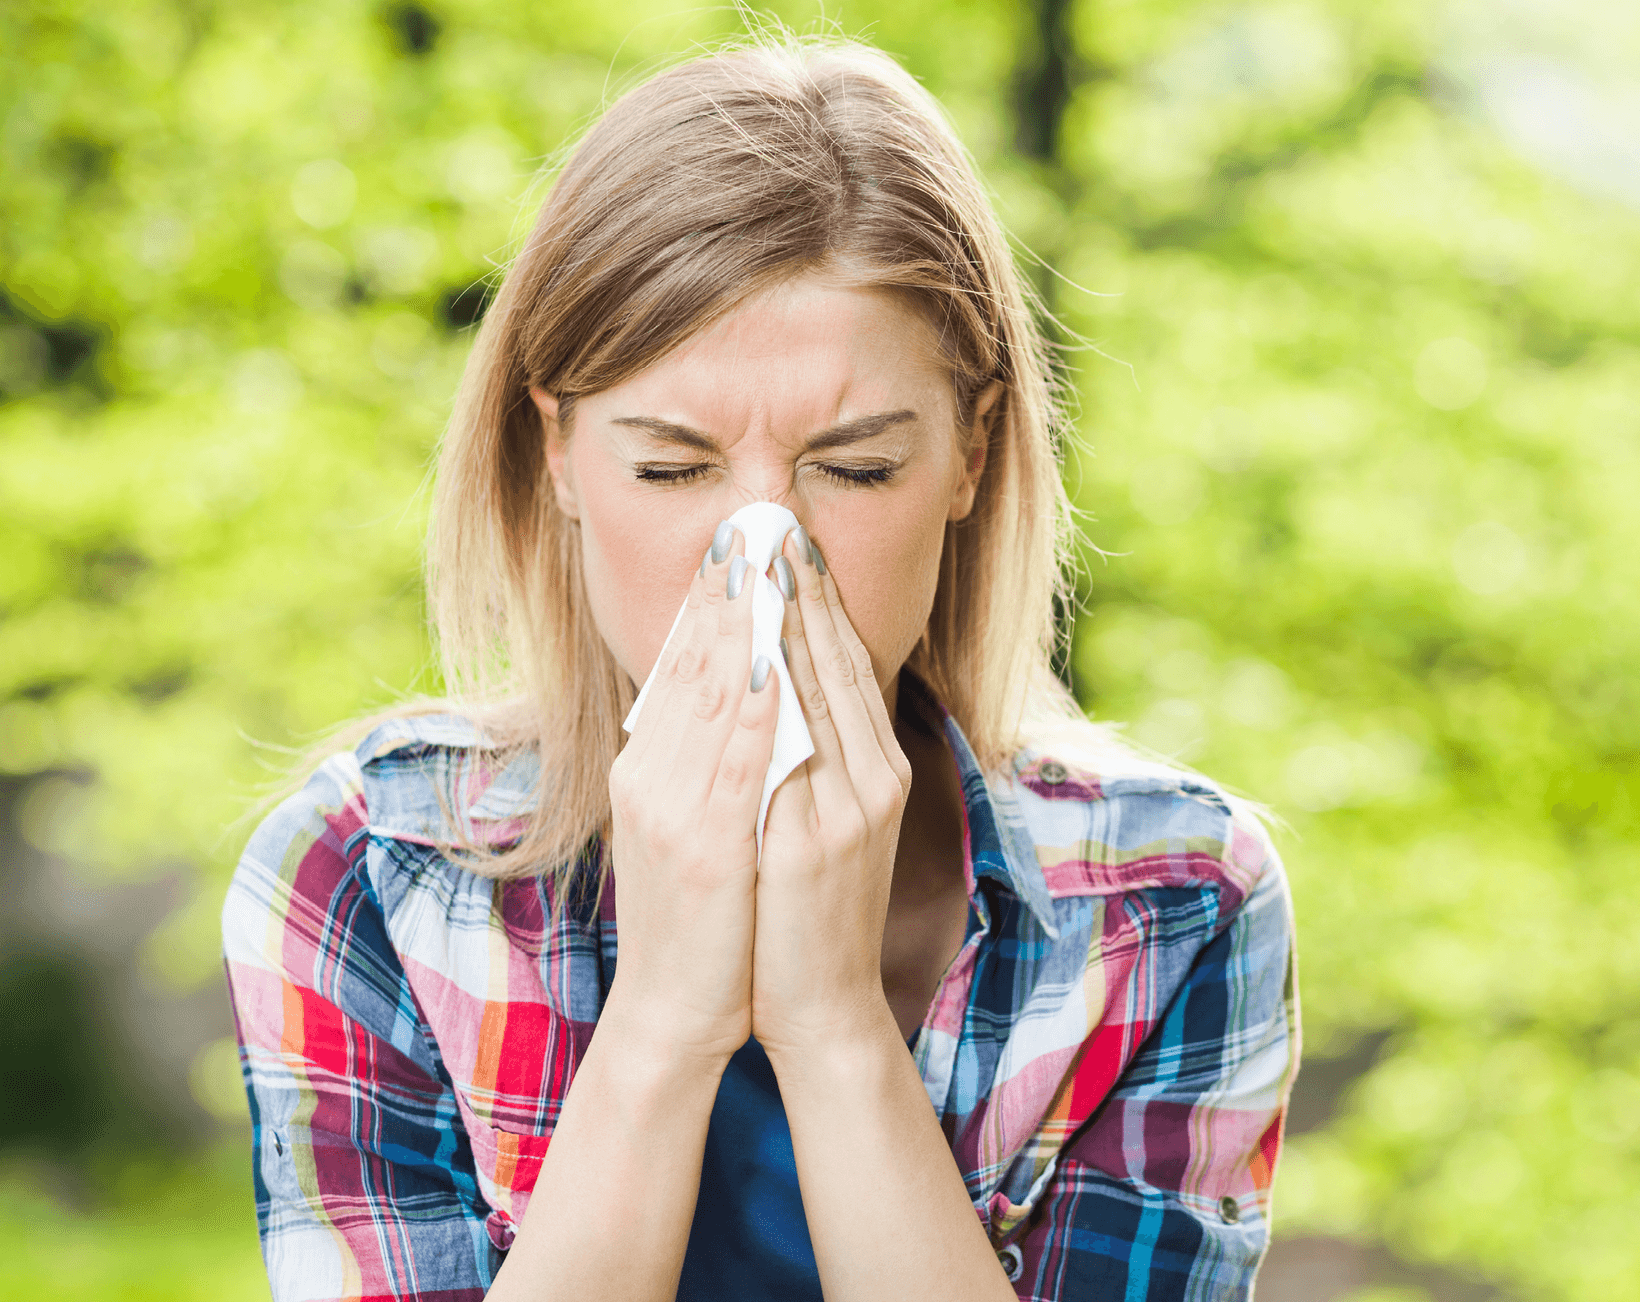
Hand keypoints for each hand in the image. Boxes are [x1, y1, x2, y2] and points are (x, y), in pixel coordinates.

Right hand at [602, 524, 780, 1067]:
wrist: (676, 1011)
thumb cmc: (700, 920)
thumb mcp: (689, 825)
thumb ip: (699, 762)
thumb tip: (725, 697)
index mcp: (648, 768)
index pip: (681, 666)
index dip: (710, 600)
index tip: (736, 541)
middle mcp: (651, 777)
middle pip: (691, 665)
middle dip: (725, 590)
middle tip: (750, 520)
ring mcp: (673, 809)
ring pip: (710, 697)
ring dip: (739, 623)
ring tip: (760, 560)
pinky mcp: (705, 845)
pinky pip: (733, 760)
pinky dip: (748, 704)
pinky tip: (766, 658)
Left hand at [750, 528, 911, 1060]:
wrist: (819, 1003)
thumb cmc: (804, 912)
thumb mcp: (817, 821)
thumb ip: (808, 755)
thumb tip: (775, 684)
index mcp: (875, 770)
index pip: (844, 664)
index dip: (816, 599)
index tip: (786, 539)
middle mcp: (874, 778)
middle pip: (837, 663)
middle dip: (802, 590)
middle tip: (772, 521)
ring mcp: (853, 808)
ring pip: (821, 694)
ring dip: (788, 622)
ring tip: (759, 560)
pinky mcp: (822, 840)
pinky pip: (799, 750)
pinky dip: (779, 696)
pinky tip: (756, 652)